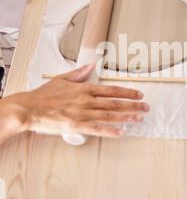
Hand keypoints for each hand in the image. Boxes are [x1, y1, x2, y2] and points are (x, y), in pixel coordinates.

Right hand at [0, 64, 148, 142]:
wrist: (28, 108)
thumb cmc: (43, 95)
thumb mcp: (62, 79)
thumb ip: (79, 73)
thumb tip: (91, 65)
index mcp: (83, 88)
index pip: (111, 90)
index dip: (127, 92)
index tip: (139, 95)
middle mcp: (85, 101)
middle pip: (114, 103)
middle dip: (132, 105)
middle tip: (145, 108)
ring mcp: (81, 114)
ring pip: (109, 115)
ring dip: (126, 117)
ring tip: (139, 119)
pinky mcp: (76, 126)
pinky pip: (97, 129)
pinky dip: (110, 131)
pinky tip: (121, 132)